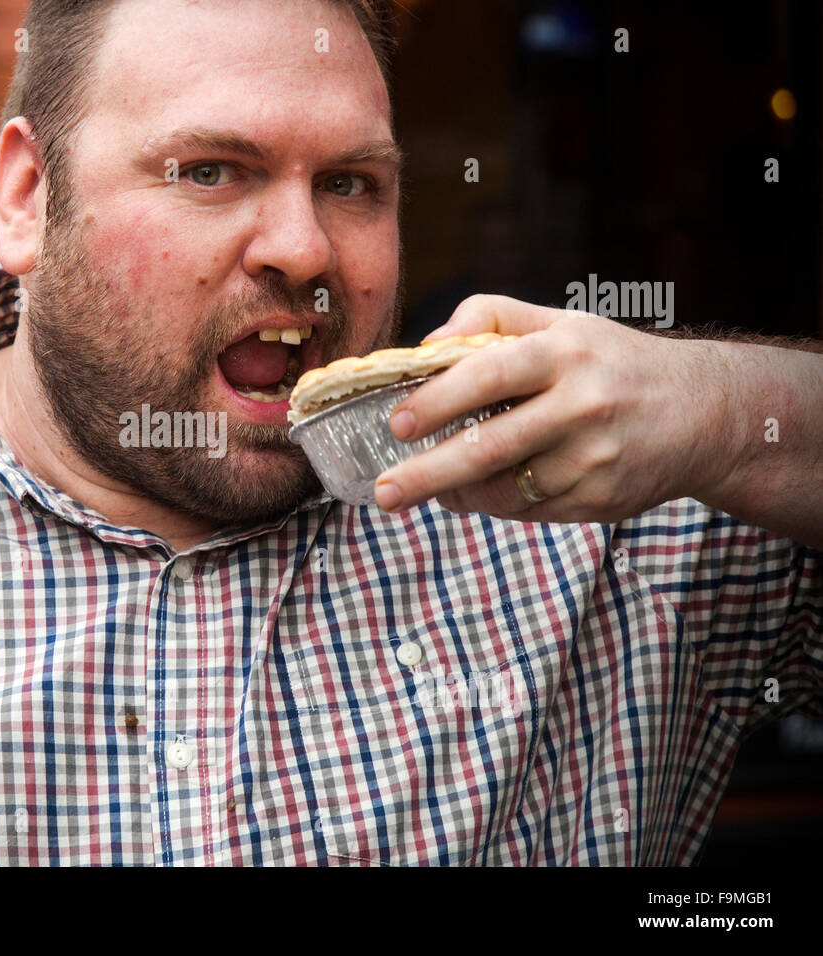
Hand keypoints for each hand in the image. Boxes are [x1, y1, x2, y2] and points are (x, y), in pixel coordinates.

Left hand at [373, 295, 730, 522]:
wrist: (704, 412)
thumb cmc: (611, 362)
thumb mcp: (560, 323)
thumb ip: (489, 319)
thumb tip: (423, 347)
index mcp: (564, 354)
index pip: (488, 375)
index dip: (436, 401)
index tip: (396, 424)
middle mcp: (582, 407)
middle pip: (489, 448)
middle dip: (427, 474)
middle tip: (385, 493)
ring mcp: (594, 460)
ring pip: (504, 491)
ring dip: (456, 494)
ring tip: (426, 487)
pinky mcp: (601, 501)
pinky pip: (529, 512)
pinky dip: (493, 506)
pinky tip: (475, 493)